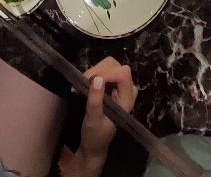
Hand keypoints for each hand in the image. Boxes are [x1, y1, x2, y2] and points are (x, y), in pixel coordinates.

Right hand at [73, 59, 136, 173]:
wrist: (94, 144)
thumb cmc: (95, 135)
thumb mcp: (93, 120)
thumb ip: (95, 100)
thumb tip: (96, 79)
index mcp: (127, 98)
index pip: (123, 73)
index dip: (107, 74)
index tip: (91, 83)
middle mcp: (127, 88)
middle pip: (115, 65)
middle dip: (98, 71)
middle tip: (84, 84)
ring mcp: (120, 85)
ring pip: (109, 65)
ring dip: (94, 72)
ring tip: (83, 86)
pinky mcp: (112, 85)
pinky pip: (104, 70)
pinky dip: (94, 74)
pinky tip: (86, 85)